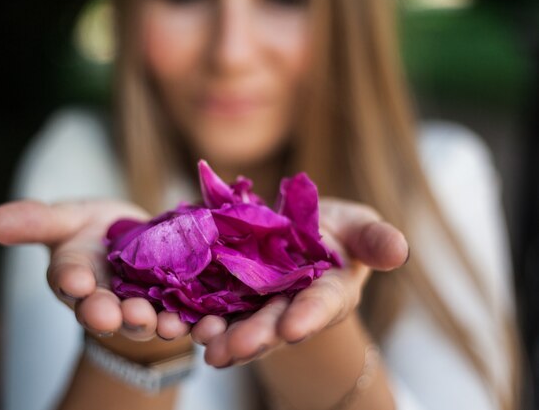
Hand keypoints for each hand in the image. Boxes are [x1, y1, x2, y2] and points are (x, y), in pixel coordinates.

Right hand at [0, 200, 193, 344]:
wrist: (141, 248)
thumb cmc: (97, 233)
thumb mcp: (69, 219)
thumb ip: (36, 221)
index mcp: (74, 276)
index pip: (68, 279)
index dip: (71, 280)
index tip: (75, 280)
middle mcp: (104, 299)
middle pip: (103, 309)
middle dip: (107, 314)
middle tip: (112, 315)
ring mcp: (140, 307)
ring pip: (143, 319)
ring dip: (151, 323)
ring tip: (161, 324)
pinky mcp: (175, 309)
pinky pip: (183, 319)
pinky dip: (193, 323)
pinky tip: (203, 324)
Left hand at [191, 198, 408, 367]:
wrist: (295, 230)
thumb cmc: (337, 232)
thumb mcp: (359, 228)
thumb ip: (375, 240)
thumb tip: (400, 251)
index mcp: (327, 293)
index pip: (321, 306)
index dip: (309, 316)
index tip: (295, 328)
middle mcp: (290, 305)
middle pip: (273, 323)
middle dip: (254, 336)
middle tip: (232, 348)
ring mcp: (256, 302)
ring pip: (237, 322)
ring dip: (219, 333)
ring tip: (199, 340)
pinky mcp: (226, 291)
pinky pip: (208, 304)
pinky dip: (193, 313)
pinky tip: (175, 320)